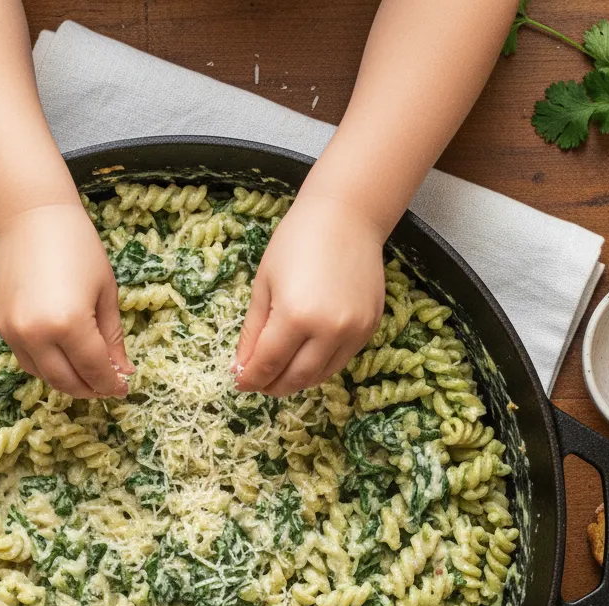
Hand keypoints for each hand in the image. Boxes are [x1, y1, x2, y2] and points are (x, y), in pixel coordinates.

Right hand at [0, 202, 133, 397]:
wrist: (29, 217)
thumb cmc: (77, 246)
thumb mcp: (105, 292)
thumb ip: (112, 337)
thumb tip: (122, 371)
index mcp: (69, 323)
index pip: (94, 369)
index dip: (111, 383)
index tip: (123, 387)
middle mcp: (37, 333)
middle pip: (67, 380)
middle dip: (90, 388)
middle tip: (107, 386)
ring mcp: (14, 332)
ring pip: (43, 375)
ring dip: (67, 382)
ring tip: (87, 375)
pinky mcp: (1, 326)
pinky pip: (26, 359)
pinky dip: (46, 366)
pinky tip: (64, 359)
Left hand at [233, 193, 385, 395]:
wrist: (346, 217)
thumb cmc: (296, 242)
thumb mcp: (264, 284)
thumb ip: (253, 331)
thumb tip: (241, 367)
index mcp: (295, 316)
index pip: (268, 364)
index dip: (250, 379)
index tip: (239, 383)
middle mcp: (328, 329)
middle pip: (296, 378)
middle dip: (273, 386)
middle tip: (259, 384)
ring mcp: (353, 331)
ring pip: (321, 375)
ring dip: (297, 381)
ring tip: (280, 375)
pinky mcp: (369, 328)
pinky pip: (341, 360)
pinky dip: (320, 367)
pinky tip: (305, 358)